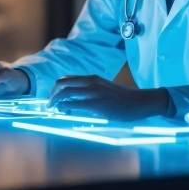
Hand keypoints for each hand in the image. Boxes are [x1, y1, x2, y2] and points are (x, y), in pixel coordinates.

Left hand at [47, 75, 168, 120]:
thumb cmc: (123, 98)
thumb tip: (77, 99)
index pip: (67, 78)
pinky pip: (73, 104)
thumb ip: (91, 90)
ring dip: (55, 101)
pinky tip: (64, 111)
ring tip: (54, 108)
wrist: (139, 102)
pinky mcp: (95, 104)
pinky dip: (64, 107)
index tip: (53, 96)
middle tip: (49, 103)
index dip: (56, 87)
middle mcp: (90, 82)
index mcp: (92, 78)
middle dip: (51, 93)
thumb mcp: (105, 88)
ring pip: (65, 92)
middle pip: (62, 83)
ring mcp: (92, 92)